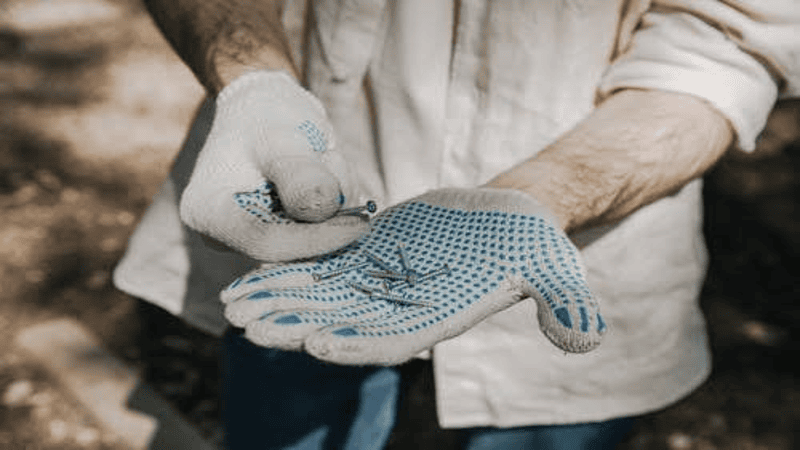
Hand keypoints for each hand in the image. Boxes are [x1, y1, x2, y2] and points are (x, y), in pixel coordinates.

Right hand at [180, 71, 369, 260]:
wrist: (266, 109)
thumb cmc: (264, 118)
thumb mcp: (280, 137)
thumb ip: (299, 174)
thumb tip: (323, 207)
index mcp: (209, 213)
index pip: (267, 243)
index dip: (317, 238)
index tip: (360, 224)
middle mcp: (227, 236)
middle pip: (294, 248)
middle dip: (329, 212)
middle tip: (331, 159)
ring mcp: (257, 238)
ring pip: (317, 240)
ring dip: (338, 201)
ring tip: (324, 156)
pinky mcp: (285, 236)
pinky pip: (325, 233)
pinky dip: (339, 204)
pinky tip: (326, 171)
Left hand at [221, 187, 605, 365]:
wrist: (511, 220)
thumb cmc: (537, 248)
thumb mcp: (560, 271)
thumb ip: (567, 306)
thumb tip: (582, 340)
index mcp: (440, 318)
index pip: (394, 342)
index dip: (356, 346)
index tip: (316, 344)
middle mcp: (403, 308)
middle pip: (343, 324)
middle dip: (296, 327)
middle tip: (248, 326)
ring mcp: (383, 283)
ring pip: (323, 298)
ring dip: (279, 303)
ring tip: (233, 306)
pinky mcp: (370, 254)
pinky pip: (324, 266)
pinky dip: (290, 271)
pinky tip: (253, 274)